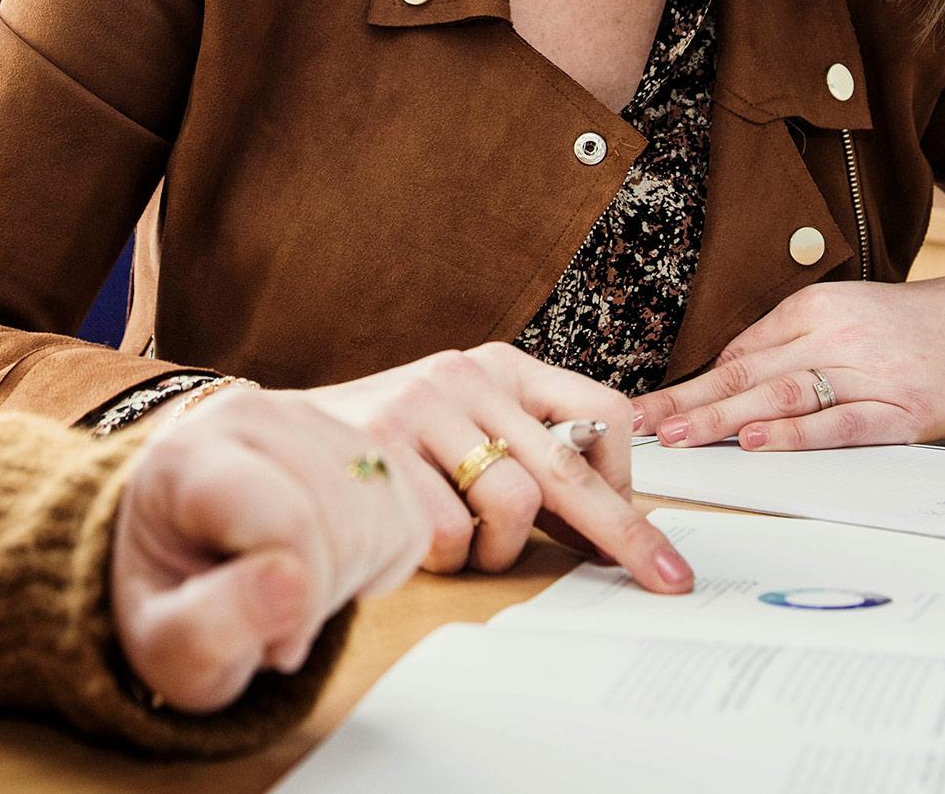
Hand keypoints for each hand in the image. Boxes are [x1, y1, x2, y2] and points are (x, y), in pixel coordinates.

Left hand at [112, 386, 430, 712]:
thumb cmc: (173, 611)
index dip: (297, 599)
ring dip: (350, 578)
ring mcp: (309, 415)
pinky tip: (327, 565)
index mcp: (183, 459)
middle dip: (321, 593)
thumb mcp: (167, 651)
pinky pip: (412, 518)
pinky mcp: (358, 438)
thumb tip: (292, 582)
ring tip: (293, 590)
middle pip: (342, 519)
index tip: (270, 644)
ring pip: (384, 515)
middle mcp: (248, 414)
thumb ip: (209, 627)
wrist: (185, 564)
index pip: (286, 519)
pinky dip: (381, 562)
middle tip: (274, 618)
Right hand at [294, 343, 690, 593]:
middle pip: (570, 468)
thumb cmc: (393, 448)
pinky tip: (419, 543)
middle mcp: (467, 374)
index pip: (605, 412)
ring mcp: (423, 406)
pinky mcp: (383, 447)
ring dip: (499, 550)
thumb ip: (531, 460)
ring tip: (466, 547)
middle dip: (625, 535)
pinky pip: (452, 532)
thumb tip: (612, 529)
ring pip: (514, 505)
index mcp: (502, 365)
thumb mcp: (468, 429)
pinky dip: (447, 557)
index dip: (626, 481)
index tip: (636, 532)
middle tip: (665, 579)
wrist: (278, 442)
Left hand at [634, 269, 944, 451]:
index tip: (644, 409)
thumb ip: (792, 345)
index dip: (687, 384)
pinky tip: (760, 441)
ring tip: (680, 438)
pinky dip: (798, 434)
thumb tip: (727, 382)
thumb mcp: (848, 317)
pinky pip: (842, 421)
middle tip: (640, 427)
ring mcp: (871, 371)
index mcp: (815, 307)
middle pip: (748, 372)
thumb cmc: (917, 328)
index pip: (738, 351)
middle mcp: (837, 334)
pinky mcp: (905, 407)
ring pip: (784, 395)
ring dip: (725, 419)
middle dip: (688, 403)